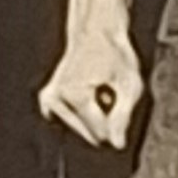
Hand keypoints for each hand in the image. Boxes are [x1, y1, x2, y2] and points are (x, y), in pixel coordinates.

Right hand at [37, 19, 143, 148]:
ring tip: (101, 90)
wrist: (95, 33)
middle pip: (88, 133)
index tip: (123, 105)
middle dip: (105, 120)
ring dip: (95, 116)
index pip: (100, 133)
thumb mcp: (131, 84)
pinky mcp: (46, 101)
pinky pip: (71, 120)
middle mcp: (54, 100)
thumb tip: (116, 145)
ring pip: (79, 128)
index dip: (118, 125)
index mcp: (74, 96)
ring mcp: (47, 101)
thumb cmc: (115, 55)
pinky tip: (90, 93)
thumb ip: (123, 116)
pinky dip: (84, 112)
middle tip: (111, 93)